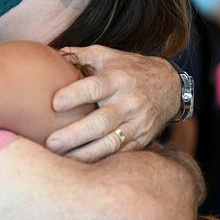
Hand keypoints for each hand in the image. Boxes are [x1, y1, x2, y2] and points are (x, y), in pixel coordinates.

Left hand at [46, 45, 180, 162]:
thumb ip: (78, 56)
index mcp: (117, 78)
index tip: (54, 104)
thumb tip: (49, 54)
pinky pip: (120, 153)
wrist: (169, 86)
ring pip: (110, 142)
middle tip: (50, 143)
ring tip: (61, 158)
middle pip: (101, 121)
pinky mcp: (142, 139)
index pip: (95, 87)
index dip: (75, 95)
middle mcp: (129, 102)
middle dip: (75, 134)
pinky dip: (100, 159)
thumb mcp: (105, 55)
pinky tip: (79, 164)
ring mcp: (137, 123)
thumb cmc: (127, 68)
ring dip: (84, 153)